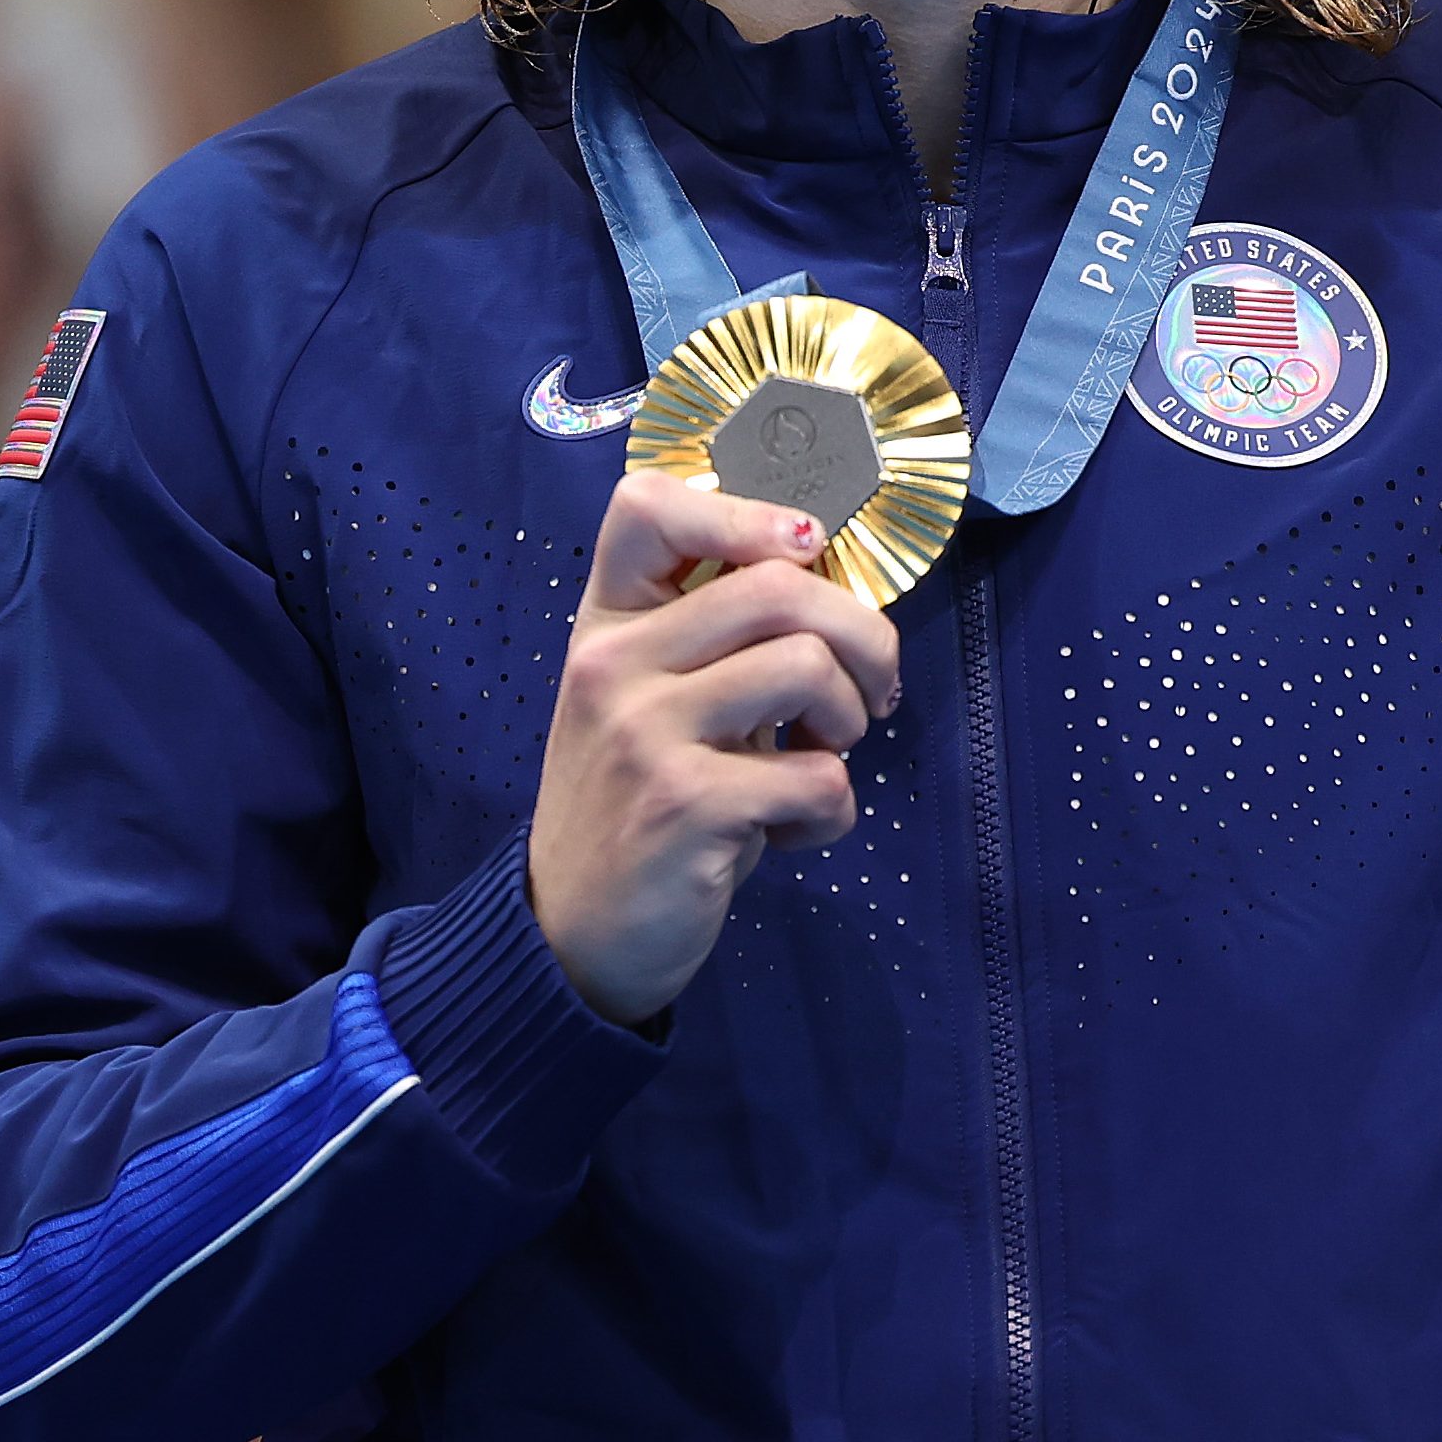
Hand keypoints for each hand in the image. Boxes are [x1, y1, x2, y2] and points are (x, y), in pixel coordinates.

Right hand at [527, 469, 901, 1025]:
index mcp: (606, 623)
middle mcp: (614, 663)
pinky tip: (790, 833)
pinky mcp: (684, 804)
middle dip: (863, 635)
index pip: (646, 505)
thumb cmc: (636, 804)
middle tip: (869, 693)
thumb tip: (827, 577)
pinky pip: (818, 776)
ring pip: (809, 665)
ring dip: (852, 718)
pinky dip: (833, 810)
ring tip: (824, 756)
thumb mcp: (650, 701)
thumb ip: (715, 637)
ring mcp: (644, 731)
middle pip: (779, 583)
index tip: (801, 559)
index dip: (746, 513)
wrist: (572, 937)